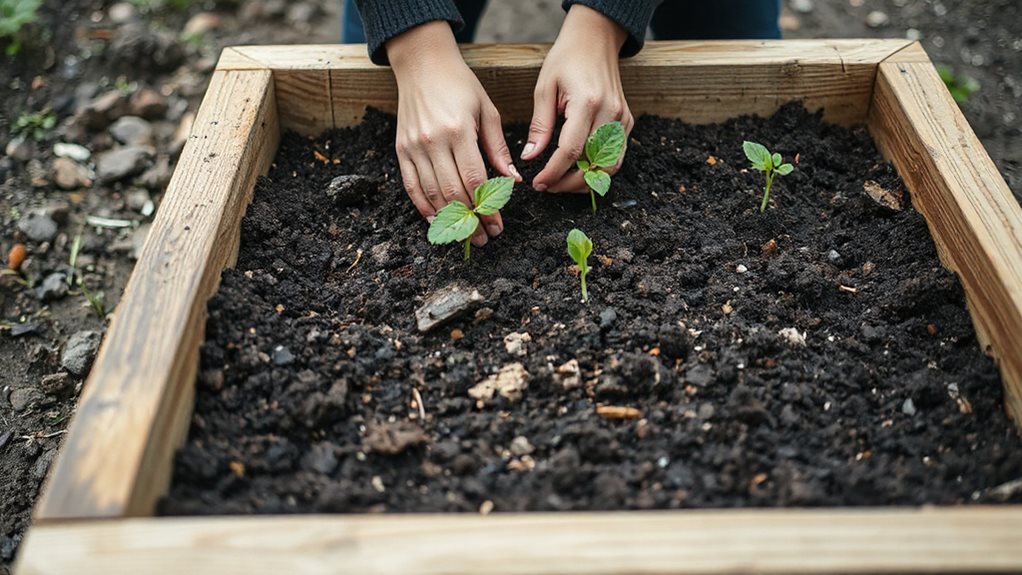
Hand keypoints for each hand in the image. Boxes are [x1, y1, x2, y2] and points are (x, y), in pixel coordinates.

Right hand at [387, 21, 521, 246]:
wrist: (422, 64)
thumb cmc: (460, 85)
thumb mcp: (487, 110)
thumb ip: (498, 148)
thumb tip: (513, 181)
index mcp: (458, 131)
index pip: (474, 179)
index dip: (487, 208)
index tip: (498, 225)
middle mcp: (433, 141)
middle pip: (453, 192)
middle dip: (471, 220)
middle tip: (485, 238)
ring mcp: (414, 147)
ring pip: (432, 194)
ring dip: (449, 220)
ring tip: (466, 235)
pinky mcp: (401, 150)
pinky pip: (411, 186)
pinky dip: (424, 207)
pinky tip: (437, 221)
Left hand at [524, 5, 633, 192]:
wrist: (595, 40)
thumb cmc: (566, 59)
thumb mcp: (544, 88)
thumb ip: (539, 126)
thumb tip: (530, 157)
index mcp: (587, 102)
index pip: (571, 150)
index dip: (554, 173)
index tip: (538, 184)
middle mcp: (610, 113)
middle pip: (594, 164)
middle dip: (569, 183)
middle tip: (548, 187)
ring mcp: (622, 119)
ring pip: (609, 166)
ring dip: (586, 180)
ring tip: (562, 183)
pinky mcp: (627, 121)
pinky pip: (616, 156)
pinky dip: (598, 168)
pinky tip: (579, 170)